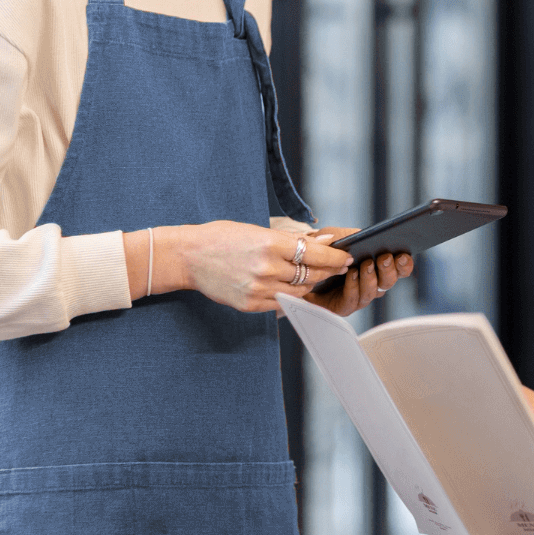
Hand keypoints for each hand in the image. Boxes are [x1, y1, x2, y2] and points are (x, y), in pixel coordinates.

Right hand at [126, 221, 353, 311]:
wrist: (188, 256)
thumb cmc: (222, 237)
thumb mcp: (257, 230)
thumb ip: (288, 240)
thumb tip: (320, 240)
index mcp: (270, 243)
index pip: (315, 253)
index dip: (335, 257)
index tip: (346, 256)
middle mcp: (267, 267)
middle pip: (311, 274)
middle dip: (329, 271)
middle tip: (340, 267)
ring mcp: (258, 288)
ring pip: (299, 291)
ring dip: (311, 285)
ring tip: (317, 277)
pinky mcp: (250, 304)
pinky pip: (281, 304)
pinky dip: (290, 297)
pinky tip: (294, 289)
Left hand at [301, 227, 413, 316]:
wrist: (298, 268)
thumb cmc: (320, 251)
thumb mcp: (334, 237)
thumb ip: (349, 235)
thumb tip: (364, 235)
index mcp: (376, 266)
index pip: (399, 268)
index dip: (404, 264)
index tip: (403, 254)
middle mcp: (371, 283)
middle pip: (389, 282)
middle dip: (389, 270)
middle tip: (385, 258)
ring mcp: (358, 296)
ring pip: (373, 293)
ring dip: (371, 278)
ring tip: (366, 264)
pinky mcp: (342, 307)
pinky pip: (353, 301)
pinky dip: (354, 287)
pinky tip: (351, 274)